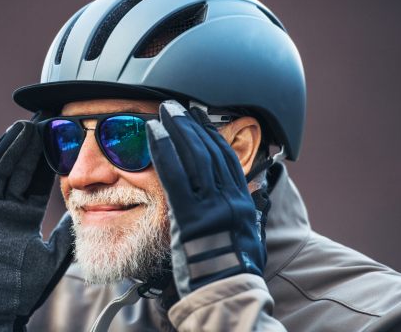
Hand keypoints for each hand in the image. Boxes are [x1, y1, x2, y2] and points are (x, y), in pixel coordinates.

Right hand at [0, 117, 72, 330]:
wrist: (0, 305)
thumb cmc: (25, 286)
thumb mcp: (54, 253)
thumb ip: (67, 230)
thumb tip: (86, 210)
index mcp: (24, 214)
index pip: (37, 179)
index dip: (46, 158)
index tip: (59, 137)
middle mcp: (4, 207)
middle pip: (18, 169)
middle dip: (30, 145)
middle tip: (43, 121)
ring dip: (8, 147)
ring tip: (23, 125)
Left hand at [146, 101, 270, 297]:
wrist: (226, 293)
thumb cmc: (233, 271)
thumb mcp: (246, 239)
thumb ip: (242, 215)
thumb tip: (242, 203)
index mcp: (242, 202)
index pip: (227, 159)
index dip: (211, 135)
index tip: (199, 119)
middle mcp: (230, 198)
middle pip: (210, 151)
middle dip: (191, 125)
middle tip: (176, 107)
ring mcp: (211, 206)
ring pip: (194, 157)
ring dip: (178, 130)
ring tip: (165, 112)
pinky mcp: (191, 216)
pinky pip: (175, 176)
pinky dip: (164, 151)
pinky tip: (154, 135)